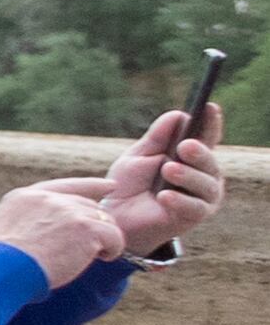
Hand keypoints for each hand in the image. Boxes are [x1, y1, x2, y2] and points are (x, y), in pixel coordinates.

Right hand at [0, 180, 127, 286]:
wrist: (2, 270)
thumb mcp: (3, 230)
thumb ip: (25, 220)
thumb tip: (42, 229)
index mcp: (25, 197)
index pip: (65, 186)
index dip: (91, 185)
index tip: (111, 187)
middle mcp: (48, 199)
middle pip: (87, 205)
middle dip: (95, 223)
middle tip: (95, 245)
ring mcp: (68, 211)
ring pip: (103, 220)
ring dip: (103, 239)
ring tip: (98, 255)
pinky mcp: (86, 227)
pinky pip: (114, 236)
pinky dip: (113, 248)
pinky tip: (104, 257)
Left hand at [90, 107, 227, 252]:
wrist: (114, 216)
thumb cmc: (128, 184)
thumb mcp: (139, 155)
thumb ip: (158, 137)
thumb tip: (179, 115)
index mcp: (191, 157)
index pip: (207, 137)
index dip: (211, 122)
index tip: (209, 107)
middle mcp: (203, 175)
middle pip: (210, 161)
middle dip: (199, 152)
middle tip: (184, 145)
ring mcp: (202, 197)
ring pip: (207, 184)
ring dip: (188, 176)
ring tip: (168, 169)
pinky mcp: (194, 217)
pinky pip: (195, 208)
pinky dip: (181, 200)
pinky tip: (165, 196)